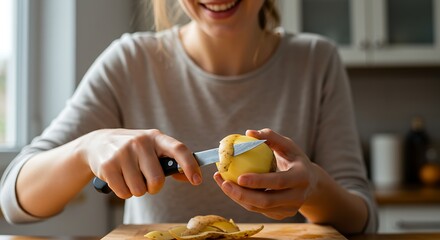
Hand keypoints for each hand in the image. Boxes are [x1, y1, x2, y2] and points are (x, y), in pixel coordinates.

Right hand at [80, 129, 201, 198]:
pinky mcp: (108, 165)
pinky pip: (124, 193)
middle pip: (157, 180)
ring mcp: (123, 153)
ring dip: (137, 190)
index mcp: (156, 137)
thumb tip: (191, 177)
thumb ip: (171, 161)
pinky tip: (119, 178)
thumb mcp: (152, 148)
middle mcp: (140, 142)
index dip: (190, 166)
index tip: (197, 180)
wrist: (99, 143)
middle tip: (146, 180)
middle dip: (153, 187)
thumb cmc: (134, 150)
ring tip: (130, 176)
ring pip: (139, 190)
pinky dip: (124, 192)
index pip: (179, 149)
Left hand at [213, 128, 318, 219]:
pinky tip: (230, 188)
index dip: (259, 182)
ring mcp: (290, 209)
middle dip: (242, 195)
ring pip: (258, 208)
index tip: (239, 177)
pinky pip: (257, 210)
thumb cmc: (294, 158)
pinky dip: (242, 200)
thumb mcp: (288, 145)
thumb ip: (270, 137)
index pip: (278, 182)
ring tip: (222, 182)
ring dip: (237, 197)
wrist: (310, 182)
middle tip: (224, 183)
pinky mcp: (281, 215)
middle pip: (266, 201)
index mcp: (301, 177)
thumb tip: (249, 133)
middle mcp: (298, 197)